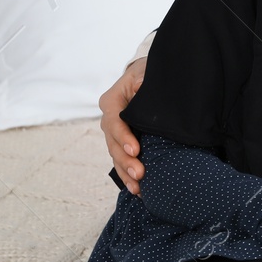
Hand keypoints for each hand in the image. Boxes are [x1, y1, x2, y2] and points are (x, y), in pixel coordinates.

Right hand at [101, 58, 145, 194]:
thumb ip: (143, 80)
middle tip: (140, 174)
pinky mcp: (125, 143)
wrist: (150, 78)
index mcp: (112, 101)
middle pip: (113, 143)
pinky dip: (129, 175)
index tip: (136, 149)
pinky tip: (138, 189)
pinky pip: (123, 161)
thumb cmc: (148, 73)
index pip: (114, 121)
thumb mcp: (145, 72)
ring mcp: (116, 133)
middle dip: (126, 160)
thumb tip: (141, 88)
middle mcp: (110, 119)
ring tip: (138, 188)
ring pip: (117, 156)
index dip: (123, 136)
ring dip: (126, 172)